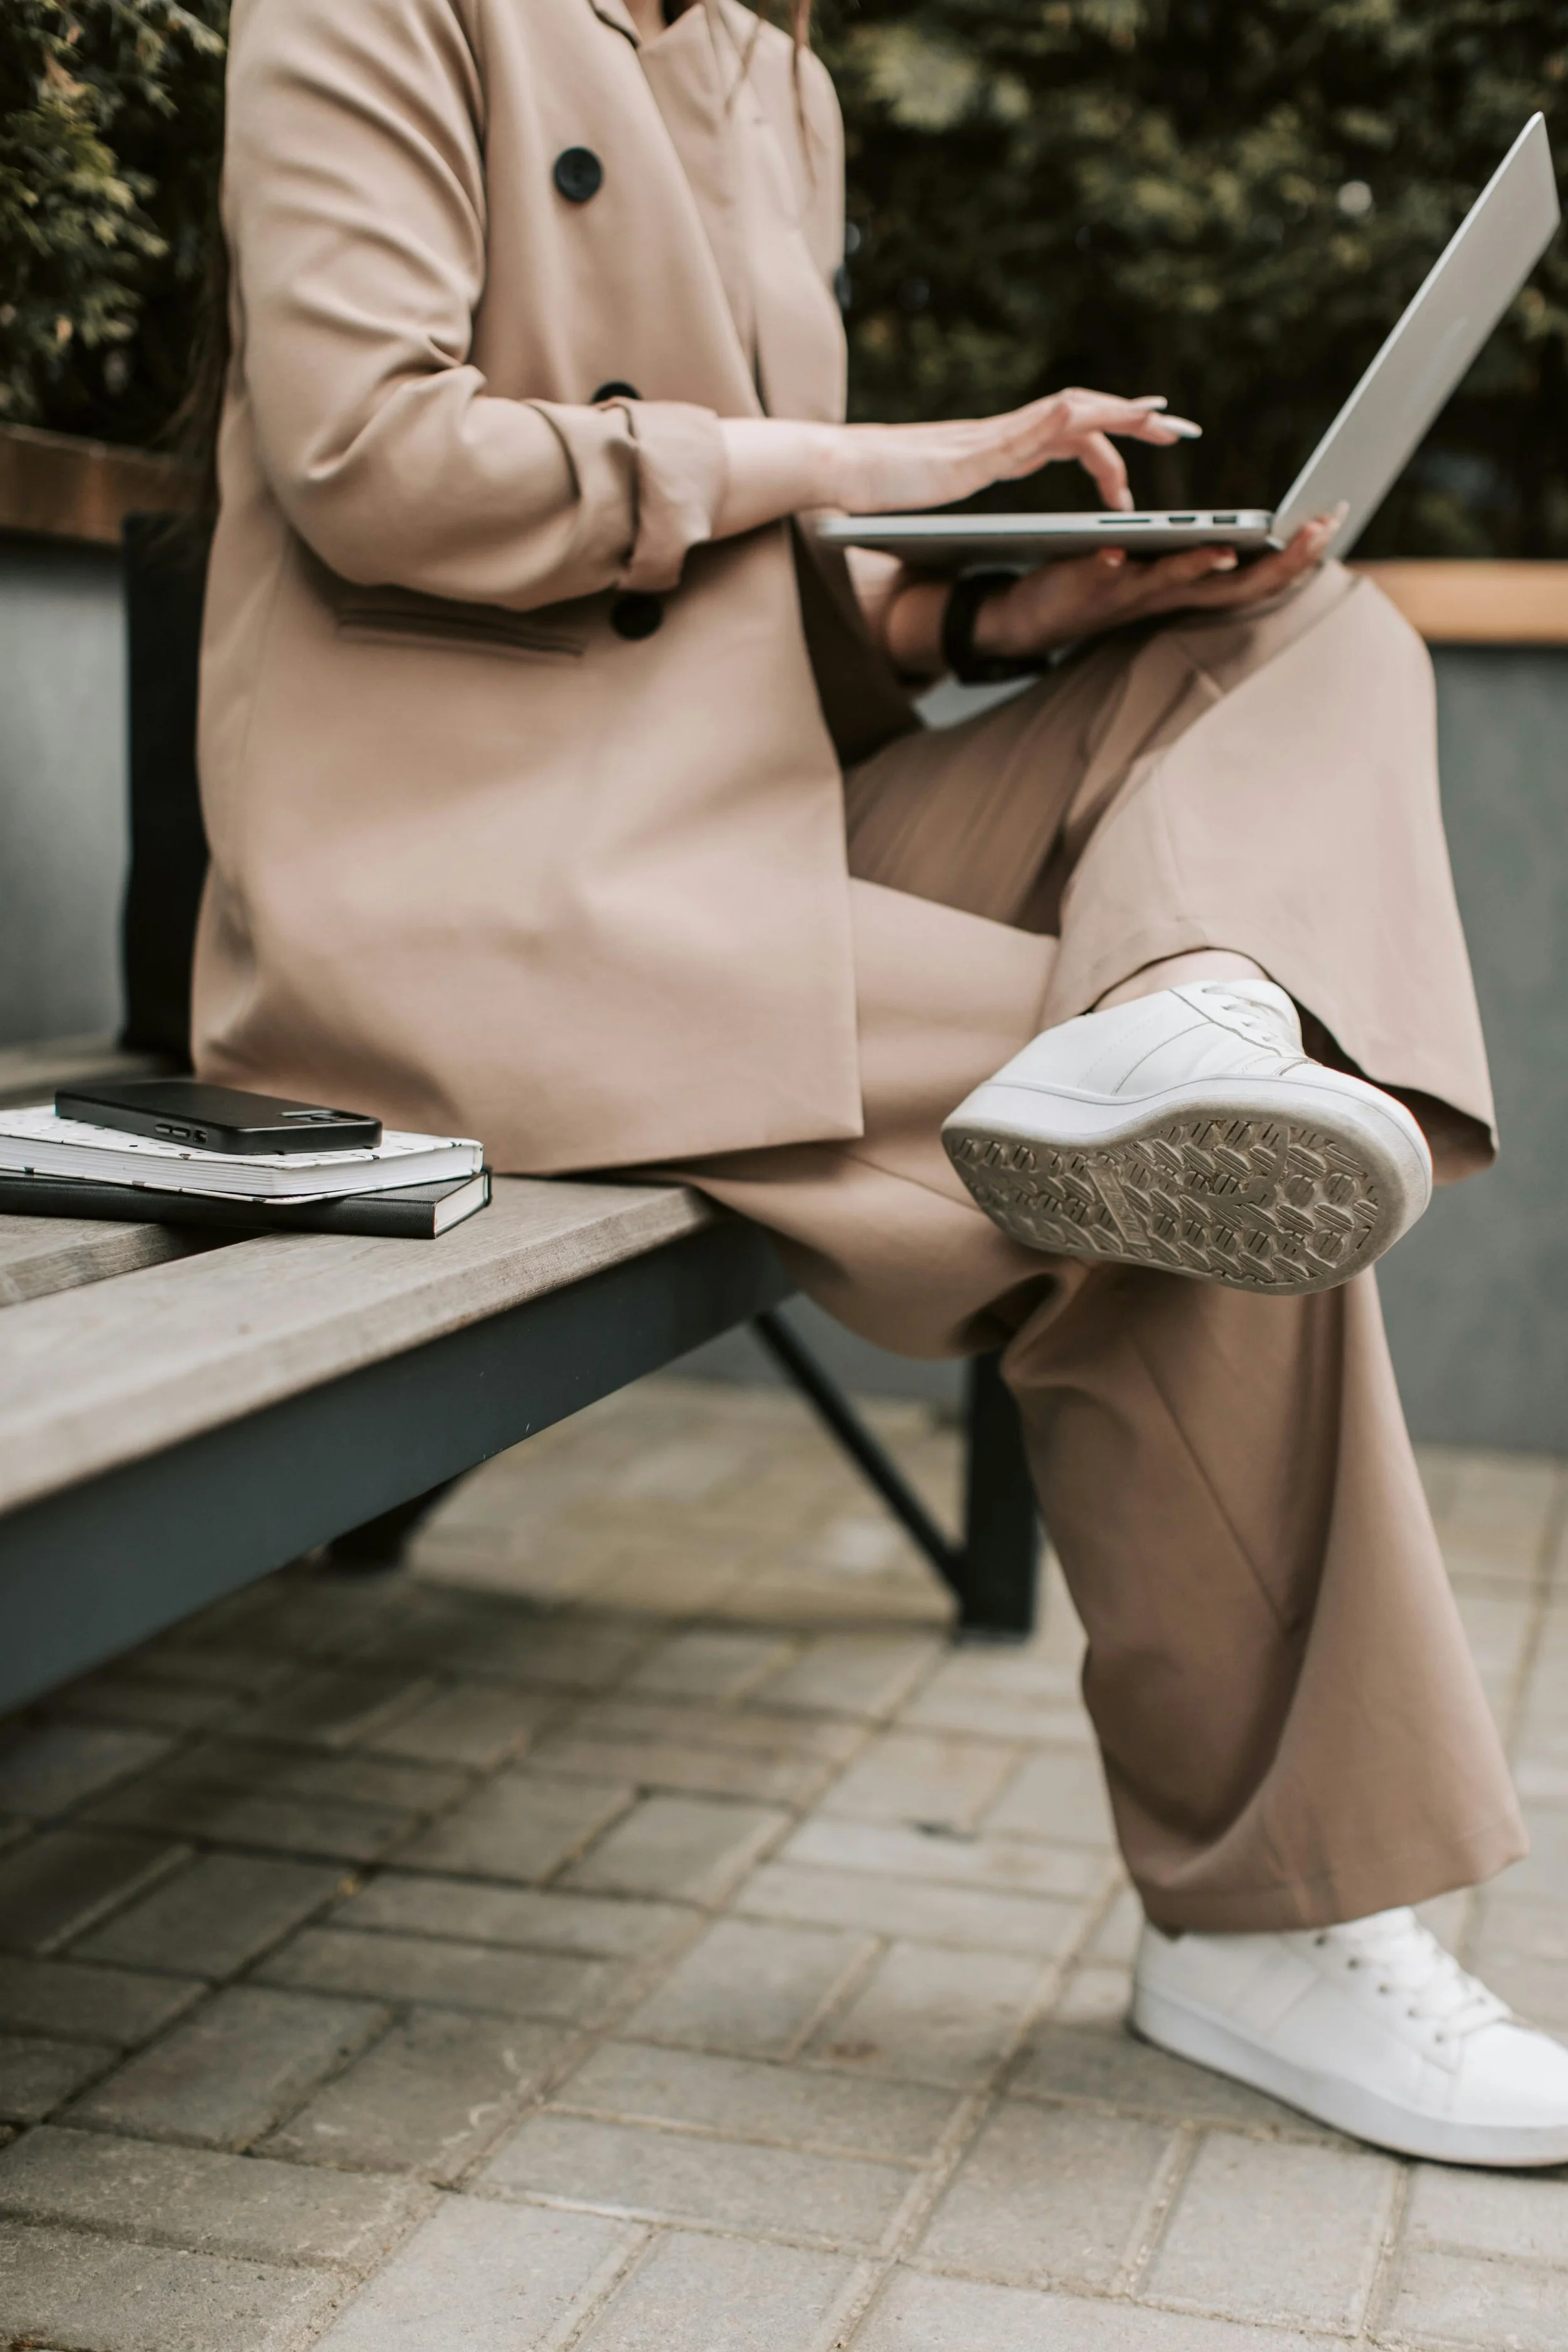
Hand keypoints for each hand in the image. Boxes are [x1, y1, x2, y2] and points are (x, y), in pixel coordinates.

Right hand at [713, 391, 1198, 539]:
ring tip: (1161, 419)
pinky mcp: (974, 453)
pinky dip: (1066, 419)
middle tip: (1183, 429)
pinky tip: (1096, 415)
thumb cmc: (877, 485)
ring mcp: (989, 440)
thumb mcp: (939, 485)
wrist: (836, 469)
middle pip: (1082, 415)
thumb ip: (964, 474)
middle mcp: (1002, 434)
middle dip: (1136, 419)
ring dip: (1118, 415)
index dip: (1114, 428)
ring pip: (1068, 415)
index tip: (1153, 434)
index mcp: (998, 445)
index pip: (1069, 429)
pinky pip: (1029, 430)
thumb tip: (971, 475)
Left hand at [970, 510, 1344, 663]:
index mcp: (1191, 588)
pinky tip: (1114, 552)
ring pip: (1170, 583)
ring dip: (1197, 567)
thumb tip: (1248, 536)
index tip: (1333, 520)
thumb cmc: (1106, 586)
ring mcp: (1127, 594)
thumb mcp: (1162, 573)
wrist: (1033, 618)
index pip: (1256, 575)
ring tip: (1225, 547)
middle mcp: (1167, 595)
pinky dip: (1107, 565)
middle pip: (1232, 586)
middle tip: (1318, 532)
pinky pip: (1098, 577)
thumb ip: (1198, 556)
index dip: (1297, 555)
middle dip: (1279, 562)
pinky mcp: (1085, 587)